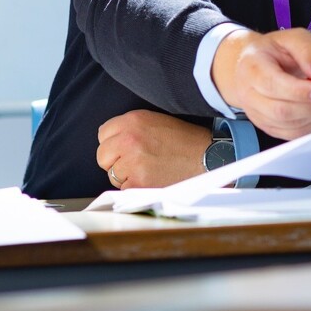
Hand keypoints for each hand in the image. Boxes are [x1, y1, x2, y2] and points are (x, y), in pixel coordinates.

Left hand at [96, 110, 213, 189]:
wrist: (207, 158)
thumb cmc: (186, 142)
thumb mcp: (156, 122)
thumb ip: (131, 129)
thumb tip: (112, 142)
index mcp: (133, 120)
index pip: (103, 134)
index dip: (114, 143)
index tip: (125, 149)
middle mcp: (129, 139)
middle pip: (103, 155)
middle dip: (116, 161)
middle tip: (137, 162)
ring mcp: (133, 162)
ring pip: (113, 175)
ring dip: (127, 176)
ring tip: (150, 170)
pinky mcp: (138, 182)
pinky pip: (124, 190)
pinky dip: (136, 189)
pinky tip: (153, 180)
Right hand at [209, 27, 310, 140]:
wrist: (252, 65)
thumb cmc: (273, 52)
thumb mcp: (292, 38)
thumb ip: (309, 51)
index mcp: (253, 68)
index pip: (274, 85)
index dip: (300, 91)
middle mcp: (249, 94)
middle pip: (281, 111)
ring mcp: (256, 113)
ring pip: (289, 126)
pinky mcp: (267, 126)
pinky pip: (293, 134)